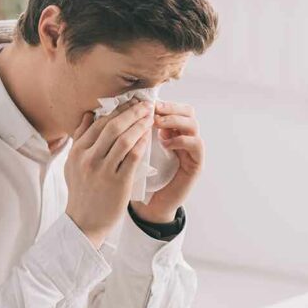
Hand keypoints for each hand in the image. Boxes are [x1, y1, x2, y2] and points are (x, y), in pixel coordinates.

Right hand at [65, 98, 152, 247]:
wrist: (84, 221)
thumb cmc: (81, 191)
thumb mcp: (73, 163)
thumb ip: (80, 138)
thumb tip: (89, 114)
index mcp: (77, 152)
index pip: (99, 123)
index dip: (117, 110)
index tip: (130, 102)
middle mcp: (88, 159)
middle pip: (112, 126)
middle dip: (131, 112)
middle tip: (145, 104)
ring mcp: (102, 171)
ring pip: (124, 139)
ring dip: (139, 125)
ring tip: (150, 117)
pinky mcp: (118, 182)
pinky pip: (133, 157)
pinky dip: (142, 143)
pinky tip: (149, 136)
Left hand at [130, 100, 203, 223]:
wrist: (148, 205)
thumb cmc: (137, 176)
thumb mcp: (130, 150)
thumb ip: (127, 132)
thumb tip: (111, 110)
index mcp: (168, 131)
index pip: (172, 107)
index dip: (158, 102)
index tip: (141, 102)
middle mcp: (183, 138)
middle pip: (187, 111)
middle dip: (170, 107)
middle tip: (153, 109)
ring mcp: (191, 151)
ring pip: (193, 124)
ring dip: (174, 120)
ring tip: (157, 123)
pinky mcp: (196, 164)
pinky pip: (196, 145)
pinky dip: (181, 140)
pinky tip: (165, 143)